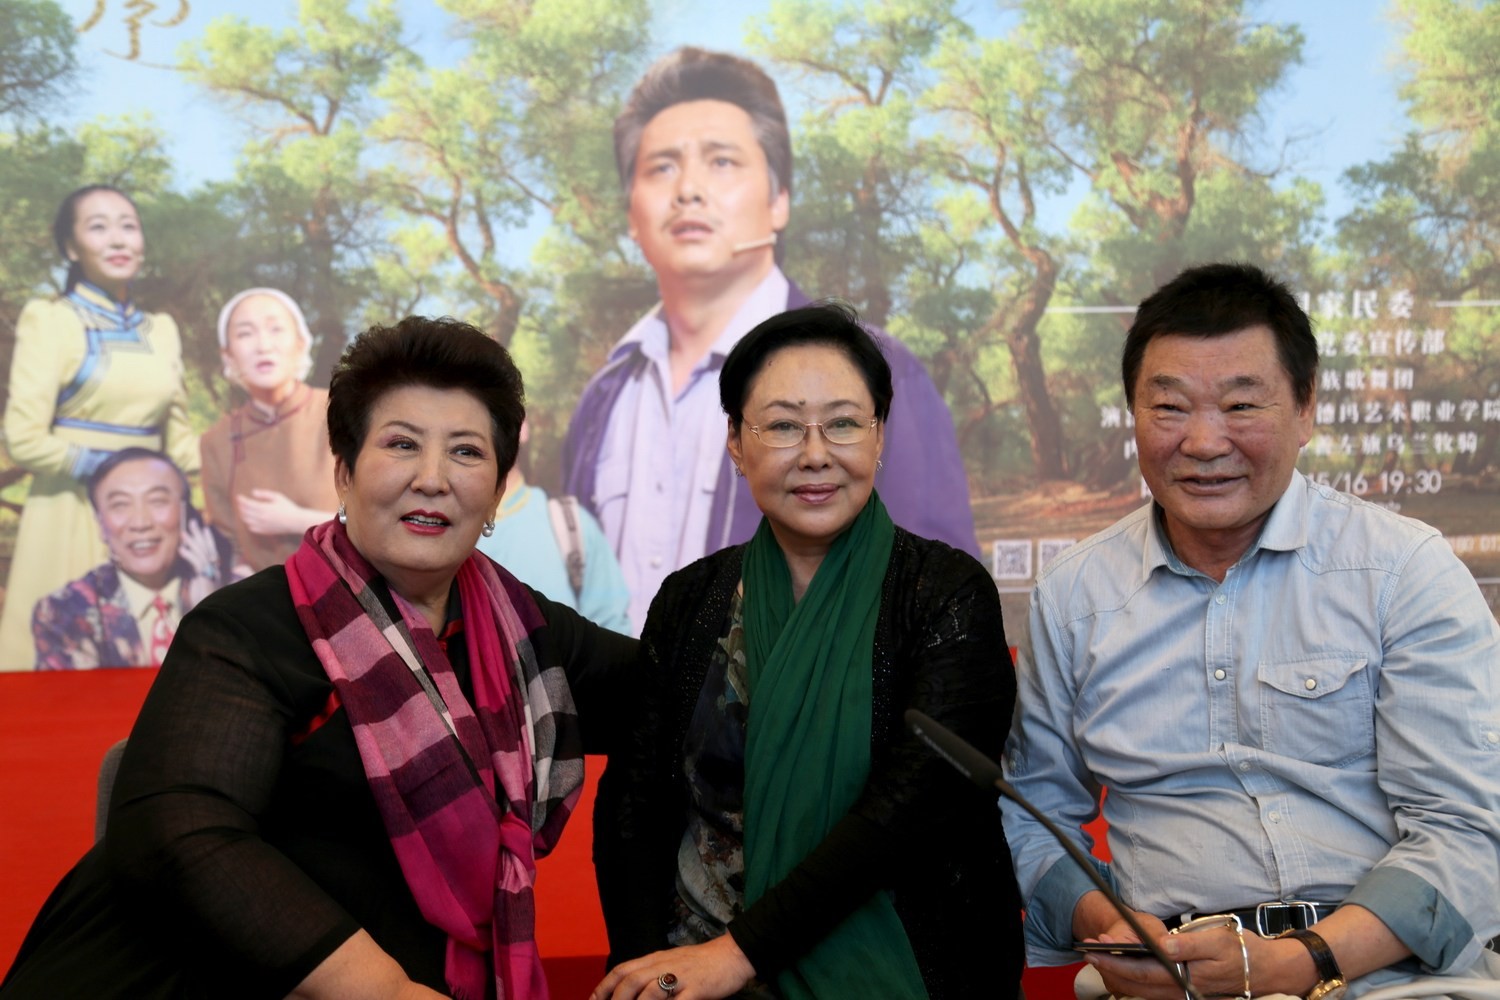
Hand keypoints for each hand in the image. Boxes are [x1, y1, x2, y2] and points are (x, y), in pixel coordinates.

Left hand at [177, 510, 221, 607]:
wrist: (207, 617)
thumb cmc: (201, 603)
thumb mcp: (198, 585)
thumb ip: (196, 573)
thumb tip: (189, 561)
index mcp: (214, 571)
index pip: (211, 551)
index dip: (206, 539)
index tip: (202, 529)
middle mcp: (215, 570)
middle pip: (208, 548)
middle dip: (200, 535)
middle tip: (192, 522)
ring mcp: (211, 574)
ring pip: (203, 553)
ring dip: (193, 542)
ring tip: (184, 532)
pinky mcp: (205, 579)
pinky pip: (197, 563)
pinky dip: (189, 555)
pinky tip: (181, 550)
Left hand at [235, 489, 329, 535]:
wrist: (295, 521)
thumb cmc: (288, 507)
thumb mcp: (278, 497)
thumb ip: (264, 494)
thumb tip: (253, 492)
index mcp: (263, 508)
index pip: (247, 504)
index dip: (241, 500)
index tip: (238, 496)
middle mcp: (260, 517)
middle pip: (245, 512)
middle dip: (241, 507)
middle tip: (240, 503)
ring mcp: (262, 525)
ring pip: (246, 520)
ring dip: (243, 515)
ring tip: (244, 510)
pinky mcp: (264, 531)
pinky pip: (252, 528)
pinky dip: (248, 523)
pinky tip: (251, 520)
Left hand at [591, 935, 755, 999]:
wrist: (732, 954)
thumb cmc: (701, 963)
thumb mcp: (671, 962)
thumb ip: (652, 972)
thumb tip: (630, 989)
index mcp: (656, 958)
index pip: (623, 970)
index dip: (604, 986)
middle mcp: (665, 965)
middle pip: (631, 979)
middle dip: (615, 999)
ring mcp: (681, 977)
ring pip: (651, 991)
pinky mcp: (697, 989)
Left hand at [1089, 917, 1277, 999]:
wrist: (1267, 970)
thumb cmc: (1241, 951)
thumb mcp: (1217, 940)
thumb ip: (1188, 944)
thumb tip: (1162, 945)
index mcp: (1185, 977)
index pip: (1141, 972)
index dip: (1115, 962)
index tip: (1094, 951)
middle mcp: (1180, 990)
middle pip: (1135, 984)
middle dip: (1110, 969)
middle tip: (1087, 951)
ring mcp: (1182, 994)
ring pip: (1141, 990)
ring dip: (1119, 974)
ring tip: (1100, 956)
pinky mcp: (1184, 992)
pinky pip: (1152, 990)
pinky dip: (1135, 979)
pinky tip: (1125, 966)